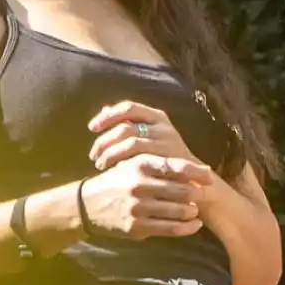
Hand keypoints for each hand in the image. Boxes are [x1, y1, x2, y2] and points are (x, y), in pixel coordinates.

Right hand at [78, 154, 212, 238]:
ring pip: (179, 211)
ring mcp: (138, 207)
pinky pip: (170, 229)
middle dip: (197, 194)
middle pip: (182, 190)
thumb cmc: (118, 181)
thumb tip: (200, 170)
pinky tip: (194, 225)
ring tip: (195, 210)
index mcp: (141, 164)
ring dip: (192, 212)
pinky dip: (187, 228)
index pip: (176, 166)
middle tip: (203, 195)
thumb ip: (162, 166)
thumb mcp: (134, 165)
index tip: (210, 177)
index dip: (197, 172)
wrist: (87, 204)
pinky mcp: (137, 226)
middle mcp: (140, 185)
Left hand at [88, 100, 203, 171]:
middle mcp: (162, 126)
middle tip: (93, 154)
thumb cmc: (165, 155)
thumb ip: (129, 123)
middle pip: (125, 126)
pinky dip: (121, 162)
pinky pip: (138, 157)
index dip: (108, 116)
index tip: (92, 127)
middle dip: (104, 140)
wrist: (192, 176)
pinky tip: (113, 169)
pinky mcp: (165, 157)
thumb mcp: (150, 134)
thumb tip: (105, 110)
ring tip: (99, 164)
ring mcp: (165, 141)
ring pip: (129, 142)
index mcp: (157, 116)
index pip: (128, 107)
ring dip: (110, 153)